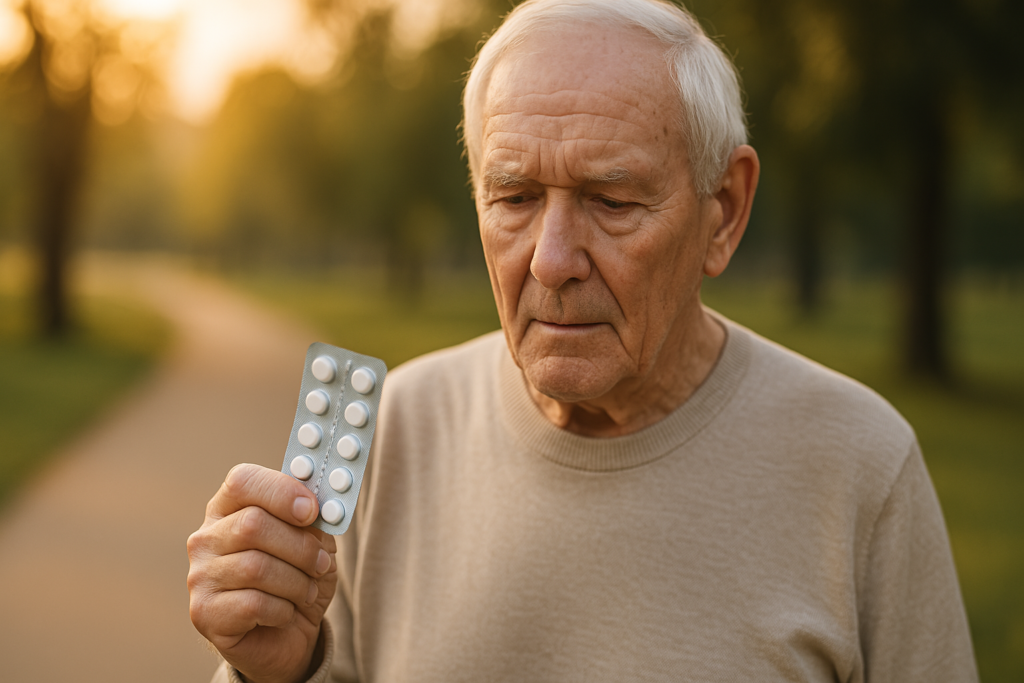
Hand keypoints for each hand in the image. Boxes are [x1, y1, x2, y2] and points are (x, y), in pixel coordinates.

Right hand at [187, 464, 336, 682]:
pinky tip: (285, 612)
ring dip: (296, 582)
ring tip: (307, 590)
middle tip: (321, 562)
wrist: (286, 636)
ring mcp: (200, 576)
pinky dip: (283, 610)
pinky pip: (253, 604)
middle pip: (253, 525)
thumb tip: (321, 506)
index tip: (312, 510)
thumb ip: (312, 519)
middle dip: (299, 546)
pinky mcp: (204, 614)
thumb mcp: (313, 542)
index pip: (243, 481)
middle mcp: (206, 538)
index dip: (281, 491)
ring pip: (256, 567)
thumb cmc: (297, 578)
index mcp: (230, 508)